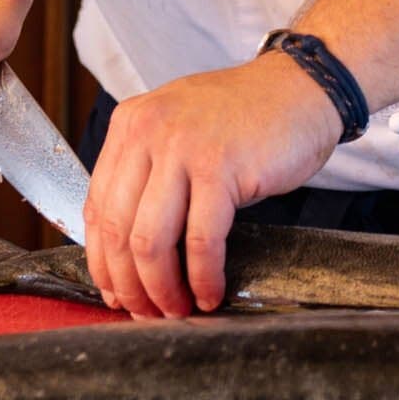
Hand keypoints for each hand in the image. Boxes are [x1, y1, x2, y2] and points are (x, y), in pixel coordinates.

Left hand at [83, 51, 343, 316]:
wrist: (302, 87)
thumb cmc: (245, 117)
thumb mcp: (179, 131)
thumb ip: (148, 175)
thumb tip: (126, 253)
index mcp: (130, 124)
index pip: (96, 208)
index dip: (103, 262)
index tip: (115, 292)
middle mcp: (148, 132)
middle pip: (117, 230)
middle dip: (129, 285)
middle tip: (146, 312)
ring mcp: (184, 148)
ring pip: (151, 241)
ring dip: (161, 288)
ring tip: (177, 309)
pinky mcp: (221, 167)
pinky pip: (200, 240)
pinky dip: (203, 276)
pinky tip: (210, 292)